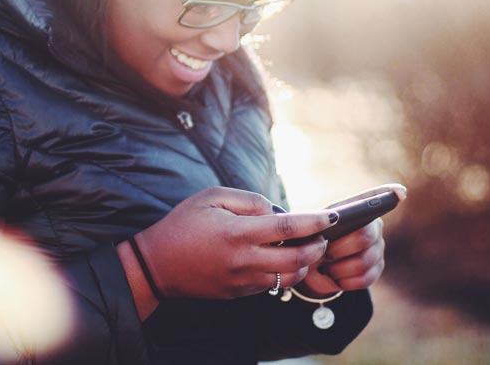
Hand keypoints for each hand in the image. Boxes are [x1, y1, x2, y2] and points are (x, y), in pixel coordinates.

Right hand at [131, 187, 337, 299]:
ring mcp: (243, 280)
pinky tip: (281, 258)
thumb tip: (276, 211)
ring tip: (304, 247)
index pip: (288, 227)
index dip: (314, 221)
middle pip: (297, 258)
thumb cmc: (184, 223)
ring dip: (304, 262)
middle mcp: (243, 260)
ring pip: (290, 277)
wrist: (158, 264)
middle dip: (317, 246)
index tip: (332, 216)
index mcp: (237, 232)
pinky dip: (284, 272)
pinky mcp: (240, 293)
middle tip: (321, 235)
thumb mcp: (211, 197)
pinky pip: (272, 285)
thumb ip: (248, 200)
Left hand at [300, 184, 405, 295]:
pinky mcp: (377, 269)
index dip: (388, 193)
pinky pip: (365, 278)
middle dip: (341, 248)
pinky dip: (345, 281)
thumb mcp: (309, 229)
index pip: (373, 198)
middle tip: (325, 252)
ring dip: (340, 267)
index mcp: (354, 210)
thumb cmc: (310, 241)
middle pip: (365, 235)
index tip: (399, 192)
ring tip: (327, 266)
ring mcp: (378, 247)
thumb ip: (320, 223)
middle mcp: (372, 226)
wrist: (310, 267)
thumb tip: (332, 220)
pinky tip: (336, 277)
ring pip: (365, 261)